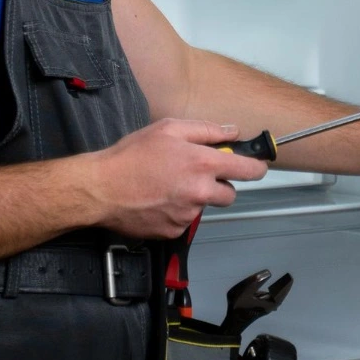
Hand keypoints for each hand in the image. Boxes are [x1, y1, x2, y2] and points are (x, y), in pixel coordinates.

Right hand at [82, 118, 268, 238]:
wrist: (101, 189)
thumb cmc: (132, 155)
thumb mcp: (168, 129)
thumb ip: (206, 130)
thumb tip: (232, 132)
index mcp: (202, 164)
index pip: (248, 171)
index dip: (256, 167)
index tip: (257, 166)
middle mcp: (200, 192)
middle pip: (230, 194)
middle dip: (220, 185)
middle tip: (197, 174)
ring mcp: (188, 215)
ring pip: (204, 206)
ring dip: (195, 197)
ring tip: (167, 185)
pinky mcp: (174, 231)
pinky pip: (185, 220)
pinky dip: (177, 211)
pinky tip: (158, 199)